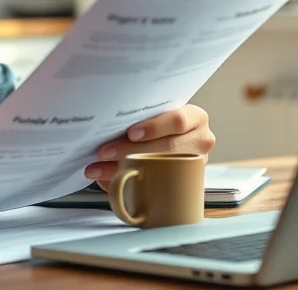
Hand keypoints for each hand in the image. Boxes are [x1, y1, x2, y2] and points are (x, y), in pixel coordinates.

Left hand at [85, 105, 214, 191]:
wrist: (171, 136)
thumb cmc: (160, 120)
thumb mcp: (158, 112)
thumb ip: (141, 114)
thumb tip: (104, 125)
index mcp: (195, 118)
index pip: (178, 121)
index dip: (154, 128)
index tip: (131, 133)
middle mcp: (199, 141)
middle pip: (167, 148)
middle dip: (131, 150)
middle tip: (104, 152)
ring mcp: (194, 164)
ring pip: (159, 169)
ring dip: (123, 169)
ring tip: (98, 170)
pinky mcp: (182, 182)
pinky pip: (152, 186)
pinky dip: (125, 183)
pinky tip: (105, 181)